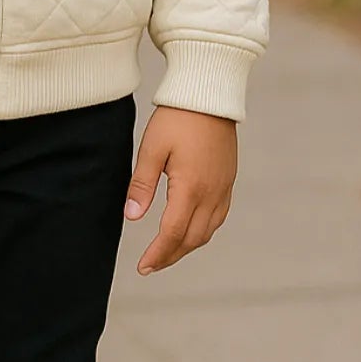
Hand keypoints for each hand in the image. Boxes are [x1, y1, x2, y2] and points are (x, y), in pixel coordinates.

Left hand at [124, 105, 237, 274]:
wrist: (210, 94)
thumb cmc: (177, 118)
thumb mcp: (151, 149)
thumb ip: (142, 186)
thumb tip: (131, 217)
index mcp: (191, 188)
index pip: (172, 233)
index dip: (157, 254)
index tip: (142, 267)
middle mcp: (212, 193)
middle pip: (192, 238)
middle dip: (171, 256)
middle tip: (151, 265)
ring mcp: (224, 187)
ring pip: (208, 231)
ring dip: (187, 246)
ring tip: (167, 252)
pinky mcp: (228, 180)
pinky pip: (218, 216)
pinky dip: (202, 231)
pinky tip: (190, 230)